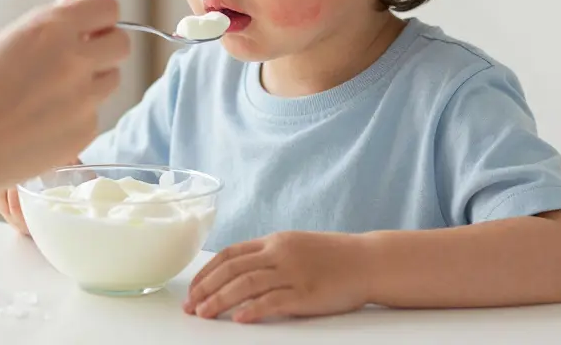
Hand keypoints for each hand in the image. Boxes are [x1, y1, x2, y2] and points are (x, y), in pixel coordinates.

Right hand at [0, 0, 129, 285]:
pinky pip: (94, 114)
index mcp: (50, 28)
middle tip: (74, 59)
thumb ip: (45, 25)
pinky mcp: (85, 131)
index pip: (108, 6)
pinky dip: (77, 116)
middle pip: (121, 43)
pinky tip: (43, 123)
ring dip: (92, 81)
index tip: (87, 26)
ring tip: (51, 95)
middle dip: (102, 48)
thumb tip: (73, 0)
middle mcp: (74, 60)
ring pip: (111, 79)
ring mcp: (83, 98)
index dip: (98, 16)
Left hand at [184, 231, 371, 323]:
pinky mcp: (307, 293)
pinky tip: (238, 319)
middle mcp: (280, 253)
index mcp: (274, 241)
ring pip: (246, 285)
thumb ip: (269, 256)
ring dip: (220, 300)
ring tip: (204, 314)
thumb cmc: (334, 257)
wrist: (368, 261)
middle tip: (191, 306)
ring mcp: (293, 272)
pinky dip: (253, 310)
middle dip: (206, 288)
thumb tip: (238, 272)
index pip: (230, 254)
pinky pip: (273, 301)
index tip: (193, 288)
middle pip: (232, 269)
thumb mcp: (297, 246)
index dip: (207, 272)